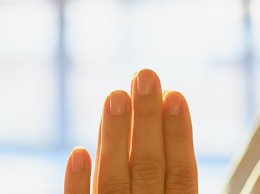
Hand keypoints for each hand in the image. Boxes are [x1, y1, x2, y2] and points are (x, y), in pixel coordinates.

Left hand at [64, 69, 197, 193]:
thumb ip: (172, 178)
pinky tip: (78, 153)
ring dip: (114, 137)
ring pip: (114, 181)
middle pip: (148, 167)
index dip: (178, 133)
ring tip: (115, 95)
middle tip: (145, 76)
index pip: (181, 172)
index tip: (174, 94)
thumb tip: (168, 109)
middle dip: (147, 119)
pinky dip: (78, 183)